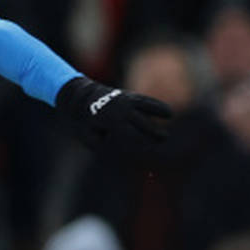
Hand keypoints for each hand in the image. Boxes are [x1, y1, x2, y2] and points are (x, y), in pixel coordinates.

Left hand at [54, 77, 172, 150]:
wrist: (81, 97)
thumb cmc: (84, 121)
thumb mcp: (88, 135)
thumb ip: (101, 145)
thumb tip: (117, 153)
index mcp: (110, 121)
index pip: (129, 134)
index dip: (139, 143)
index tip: (148, 152)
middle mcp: (120, 110)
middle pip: (141, 122)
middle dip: (153, 131)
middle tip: (164, 139)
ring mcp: (126, 101)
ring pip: (145, 108)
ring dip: (157, 114)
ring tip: (168, 122)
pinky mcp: (130, 97)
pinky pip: (145, 101)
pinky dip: (156, 106)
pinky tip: (169, 113)